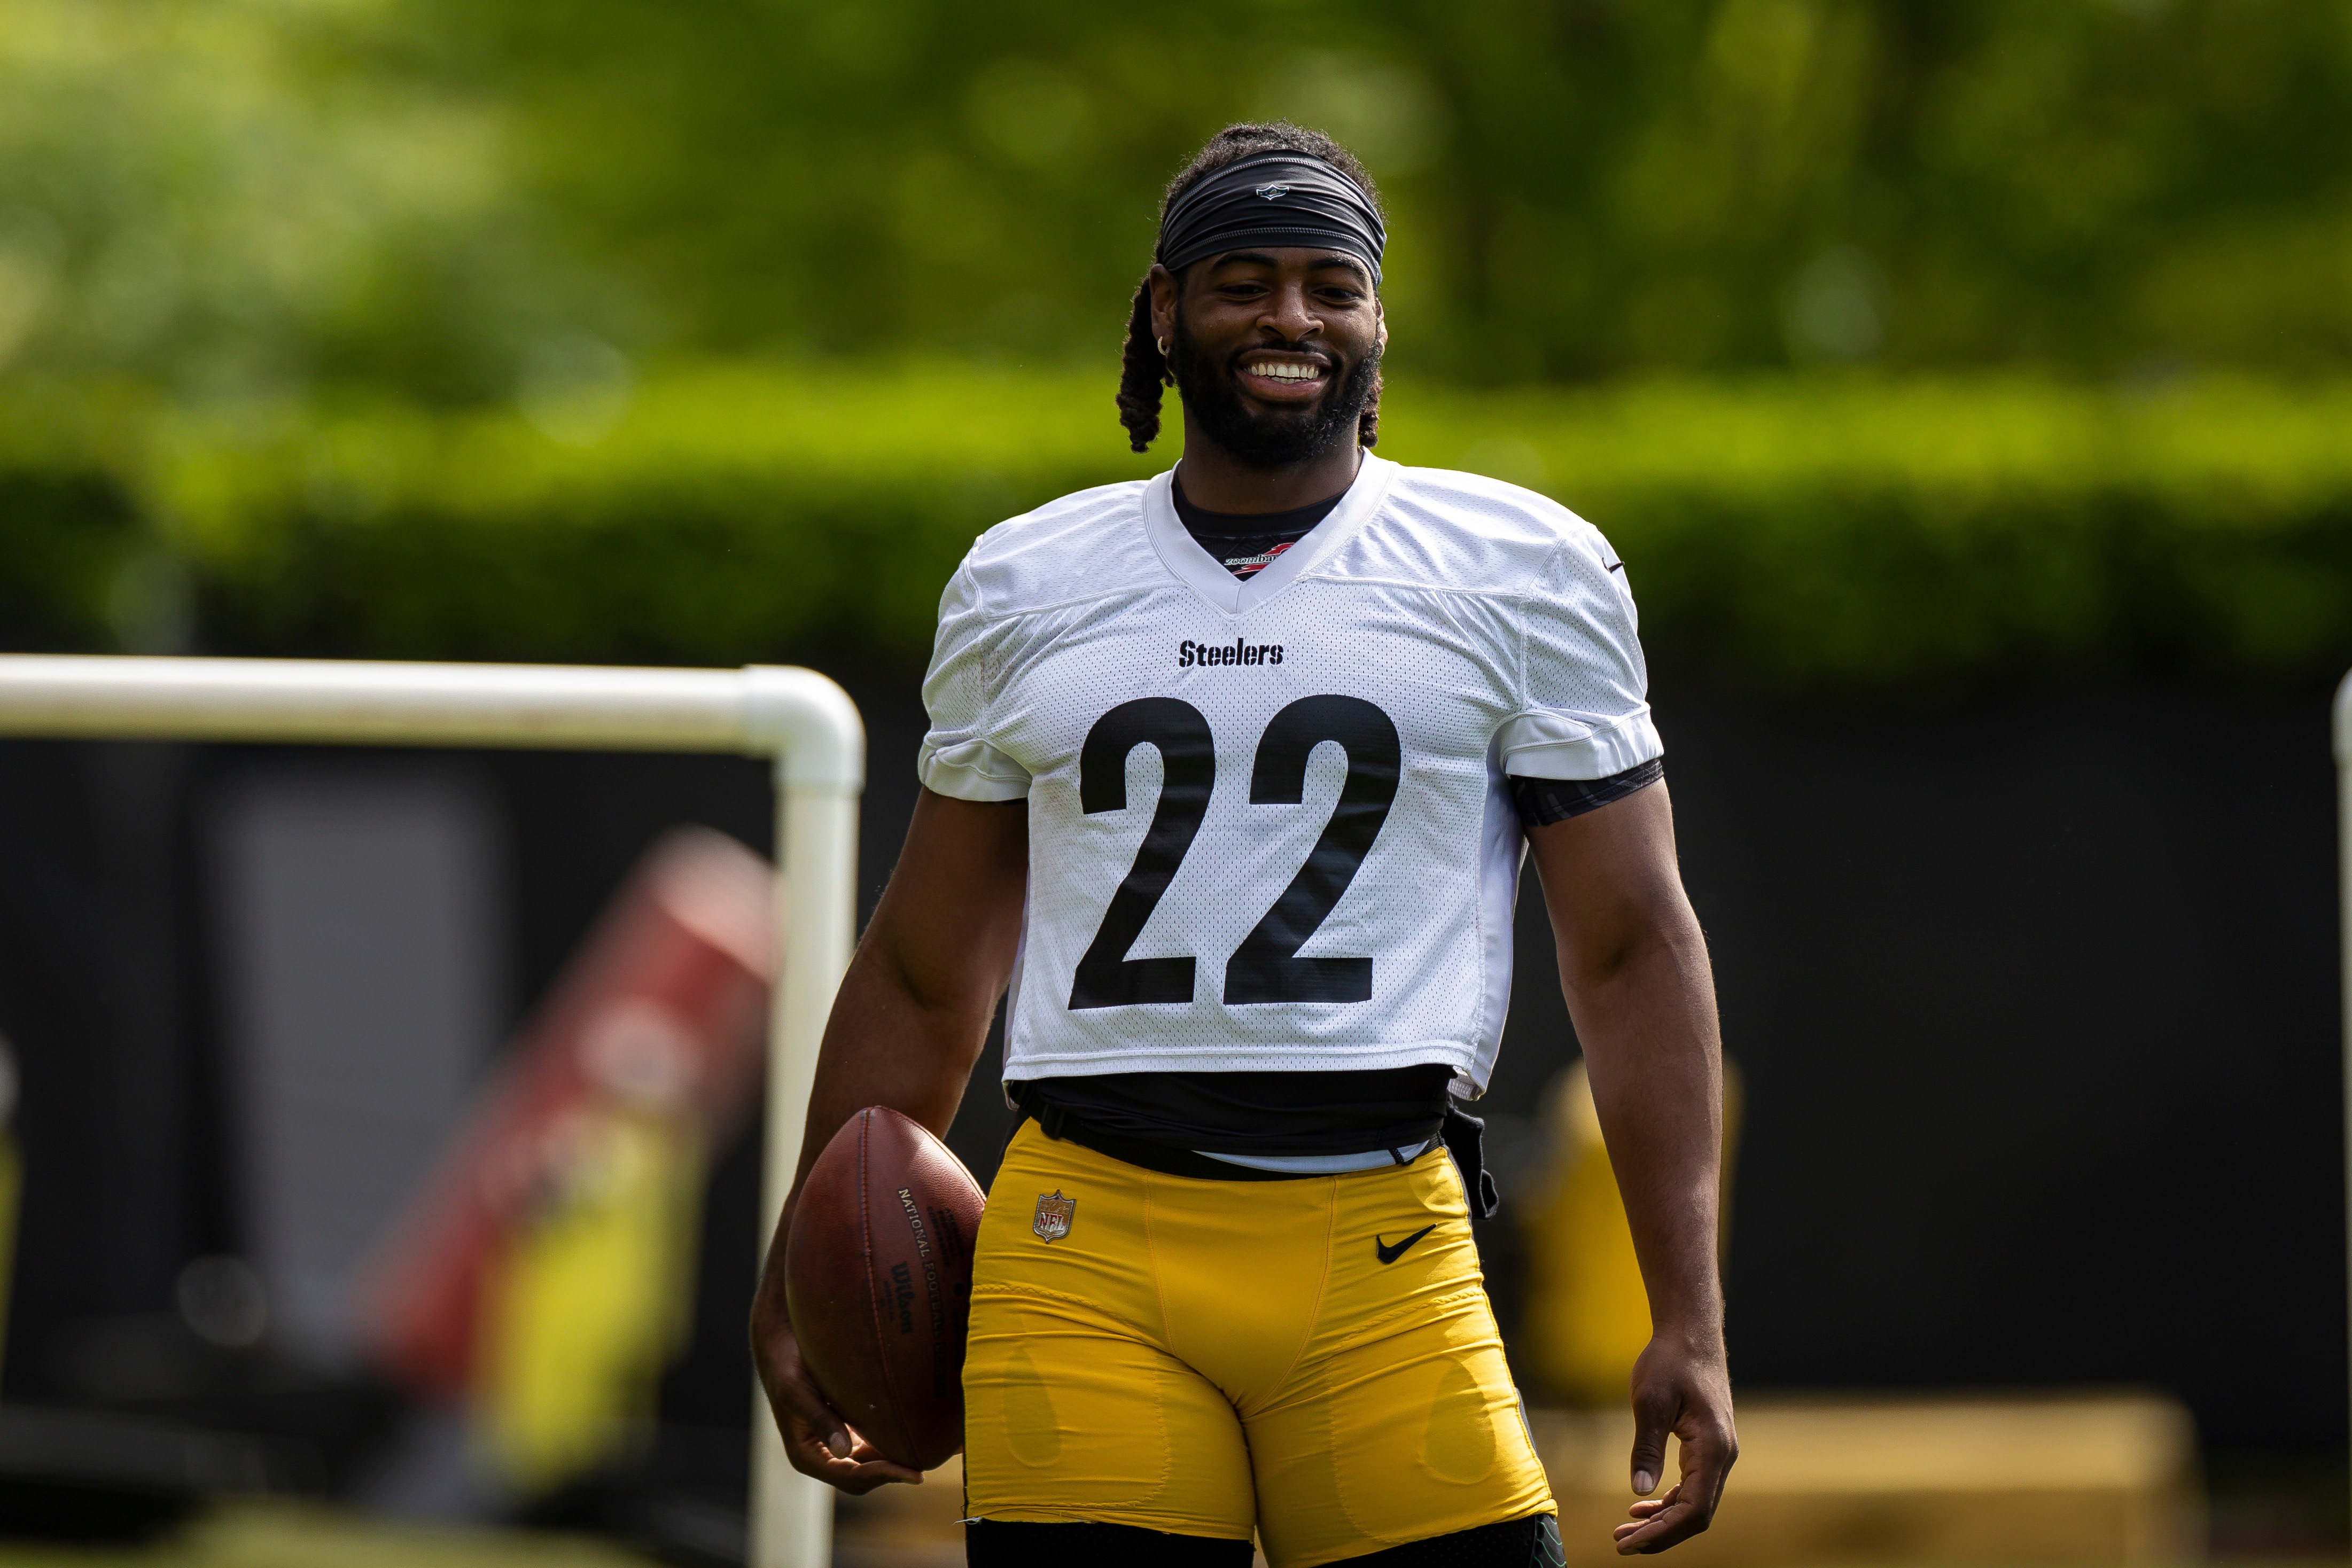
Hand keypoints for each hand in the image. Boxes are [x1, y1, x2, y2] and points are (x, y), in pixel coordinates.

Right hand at [750, 1284, 923, 1494]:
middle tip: (931, 1463)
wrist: (782, 1346)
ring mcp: (837, 1443)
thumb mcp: (798, 1392)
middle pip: (865, 1476)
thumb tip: (845, 1451)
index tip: (916, 1474)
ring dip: (898, 1459)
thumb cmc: (787, 1367)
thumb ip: (820, 1420)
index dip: (884, 1477)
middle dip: (896, 1472)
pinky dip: (894, 1440)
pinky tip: (918, 1431)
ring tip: (933, 1452)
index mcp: (807, 1456)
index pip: (851, 1478)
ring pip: (872, 1461)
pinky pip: (874, 1441)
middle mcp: (824, 1455)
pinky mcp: (848, 1427)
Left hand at [1612, 1330, 1735, 1553]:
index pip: (1693, 1510)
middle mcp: (1723, 1457)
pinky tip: (1642, 1504)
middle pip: (1696, 1514)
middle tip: (1621, 1542)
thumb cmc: (1670, 1362)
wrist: (1691, 1335)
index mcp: (1713, 1450)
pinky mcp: (1709, 1447)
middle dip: (1660, 1533)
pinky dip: (1669, 1500)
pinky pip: (1693, 1486)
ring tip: (1626, 1528)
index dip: (1662, 1532)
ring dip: (1663, 1519)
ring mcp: (1718, 1453)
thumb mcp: (1650, 1402)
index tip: (1629, 1542)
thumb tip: (1638, 1491)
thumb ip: (1646, 1448)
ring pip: (1695, 1502)